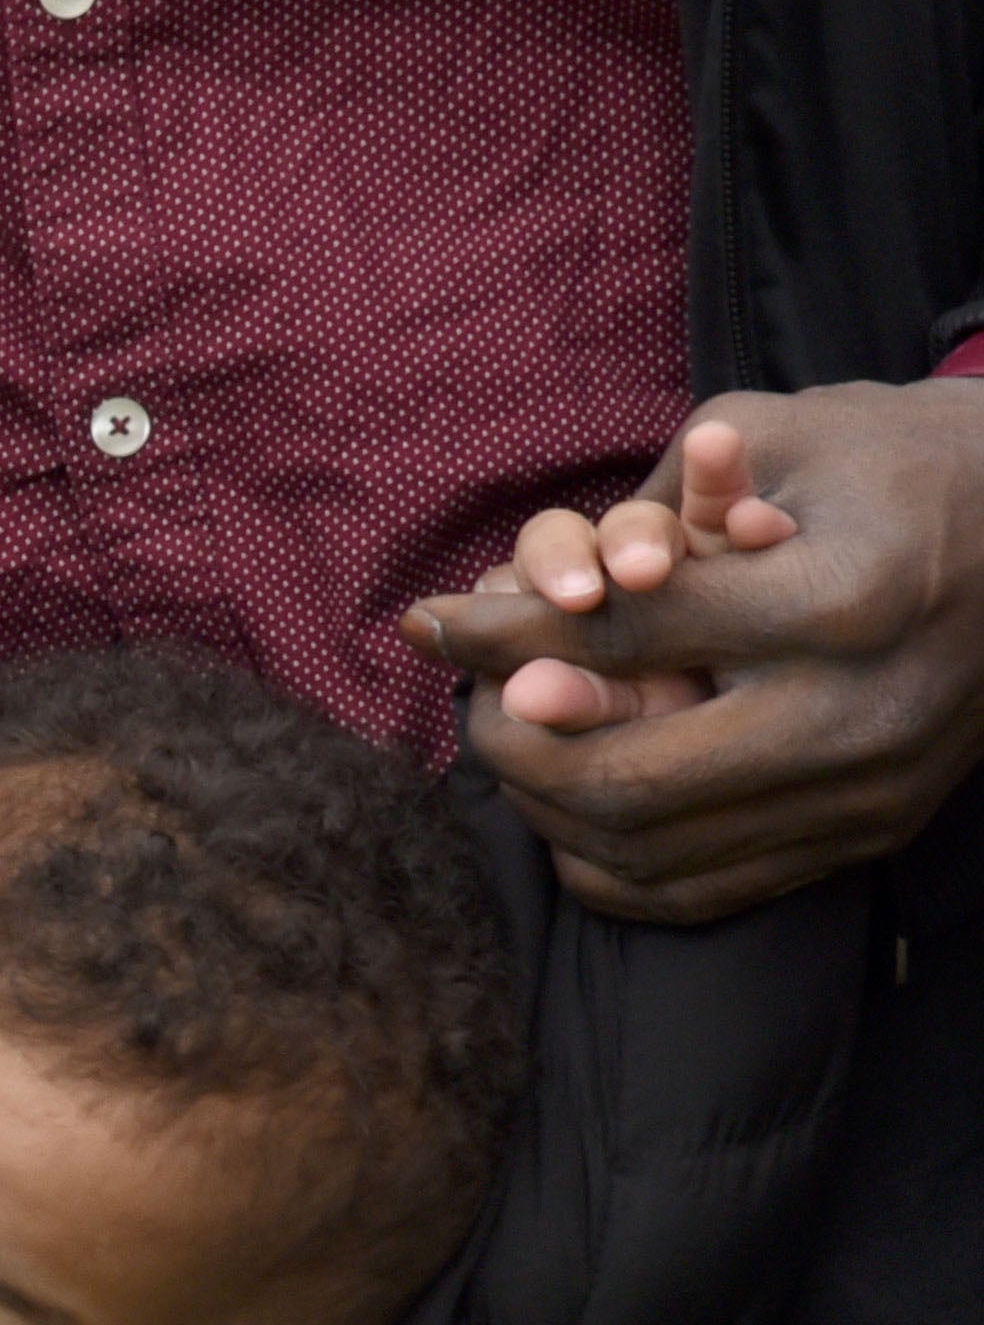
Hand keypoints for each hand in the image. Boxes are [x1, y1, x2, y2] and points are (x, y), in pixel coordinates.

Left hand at [401, 379, 983, 921]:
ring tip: (516, 745)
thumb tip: (517, 615)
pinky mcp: (867, 836)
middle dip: (516, 747)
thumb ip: (644, 518)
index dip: (506, 634)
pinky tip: (575, 806)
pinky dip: (610, 861)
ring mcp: (870, 791)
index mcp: (848, 599)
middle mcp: (864, 714)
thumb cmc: (894, 463)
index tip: (431, 623)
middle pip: (628, 778)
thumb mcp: (781, 434)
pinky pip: (699, 891)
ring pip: (652, 851)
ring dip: (551, 809)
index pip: (632, 635)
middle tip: (473, 701)